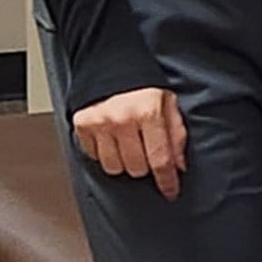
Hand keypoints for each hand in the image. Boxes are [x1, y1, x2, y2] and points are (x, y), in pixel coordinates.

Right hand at [72, 87, 186, 199]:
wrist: (112, 69)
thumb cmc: (144, 89)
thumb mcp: (169, 106)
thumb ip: (176, 136)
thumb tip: (179, 167)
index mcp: (149, 112)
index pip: (160, 159)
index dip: (167, 181)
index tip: (170, 192)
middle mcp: (123, 119)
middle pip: (137, 168)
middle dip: (146, 166)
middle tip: (146, 151)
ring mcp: (100, 123)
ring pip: (114, 167)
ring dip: (124, 162)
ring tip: (128, 145)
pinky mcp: (82, 125)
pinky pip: (94, 157)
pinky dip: (105, 154)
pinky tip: (112, 140)